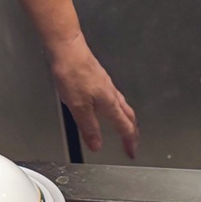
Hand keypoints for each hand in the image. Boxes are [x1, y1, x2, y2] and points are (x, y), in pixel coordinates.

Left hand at [47, 36, 138, 156]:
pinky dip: (117, 108)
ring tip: (124, 128)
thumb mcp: (78, 107)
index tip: (131, 152)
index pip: (125, 127)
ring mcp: (107, 85)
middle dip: (133, 132)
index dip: (129, 142)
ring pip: (123, 106)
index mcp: (109, 104)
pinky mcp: (100, 78)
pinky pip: (115, 97)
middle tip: (132, 142)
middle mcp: (112, 94)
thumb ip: (89, 127)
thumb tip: (97, 145)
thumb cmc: (73, 73)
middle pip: (129, 117)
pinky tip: (107, 106)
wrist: (68, 49)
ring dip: (127, 119)